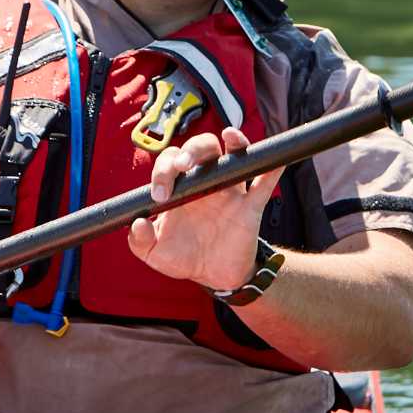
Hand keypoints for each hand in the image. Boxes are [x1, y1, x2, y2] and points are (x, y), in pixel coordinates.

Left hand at [128, 126, 280, 290]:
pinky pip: (264, 184)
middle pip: (202, 148)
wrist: (214, 276)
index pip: (171, 161)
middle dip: (191, 150)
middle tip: (182, 166)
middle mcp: (206, 182)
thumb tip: (137, 223)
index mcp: (181, 187)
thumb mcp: (154, 253)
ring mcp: (230, 192)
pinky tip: (275, 160)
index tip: (159, 195)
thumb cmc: (184, 257)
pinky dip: (272, 170)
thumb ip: (139, 241)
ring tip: (228, 135)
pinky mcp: (251, 207)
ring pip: (234, 155)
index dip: (163, 171)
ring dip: (233, 141)